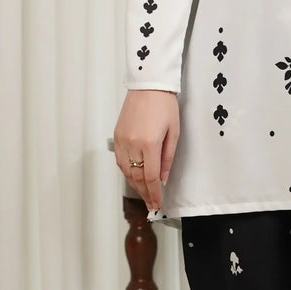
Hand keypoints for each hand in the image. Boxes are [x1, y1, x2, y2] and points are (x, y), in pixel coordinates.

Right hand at [113, 89, 178, 213]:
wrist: (148, 85)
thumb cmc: (164, 105)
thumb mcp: (173, 132)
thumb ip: (168, 158)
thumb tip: (163, 178)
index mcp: (149, 144)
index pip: (150, 177)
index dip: (154, 194)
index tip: (157, 204)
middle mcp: (132, 144)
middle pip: (136, 177)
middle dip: (145, 194)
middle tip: (151, 204)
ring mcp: (122, 140)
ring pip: (126, 171)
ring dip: (135, 185)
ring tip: (144, 194)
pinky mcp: (117, 136)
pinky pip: (119, 160)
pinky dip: (126, 171)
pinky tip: (133, 177)